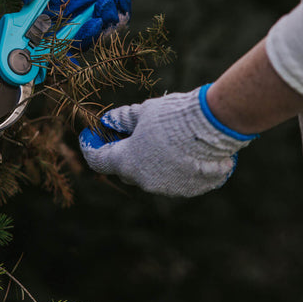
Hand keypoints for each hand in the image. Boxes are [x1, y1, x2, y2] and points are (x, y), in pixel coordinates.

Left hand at [79, 84, 257, 196]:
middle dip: (121, 153)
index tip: (88, 138)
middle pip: (125, 169)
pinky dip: (170, 167)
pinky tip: (179, 150)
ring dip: (148, 161)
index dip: (91, 148)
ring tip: (159, 140)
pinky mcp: (188, 190)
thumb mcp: (143, 112)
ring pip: (149, 175)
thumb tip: (108, 120)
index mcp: (127, 163)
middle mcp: (144, 182)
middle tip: (123, 135)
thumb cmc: (174, 116)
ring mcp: (167, 188)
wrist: (214, 125)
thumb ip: (122, 119)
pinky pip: (172, 179)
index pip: (99, 161)